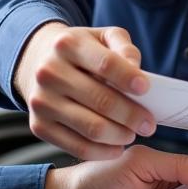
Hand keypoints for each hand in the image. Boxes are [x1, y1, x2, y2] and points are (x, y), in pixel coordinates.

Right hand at [14, 22, 155, 159]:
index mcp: (67, 44)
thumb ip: (124, 48)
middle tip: (149, 124)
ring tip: (133, 133)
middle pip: (101, 100)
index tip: (146, 89)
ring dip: (120, 135)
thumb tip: (136, 71)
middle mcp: (49, 72)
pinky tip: (117, 147)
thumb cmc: (81, 51)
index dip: (128, 77)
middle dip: (131, 115)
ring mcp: (41, 101)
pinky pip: (76, 147)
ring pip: (91, 128)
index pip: (105, 63)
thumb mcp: (103, 37)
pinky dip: (102, 152)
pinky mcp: (39, 126)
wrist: (38, 63)